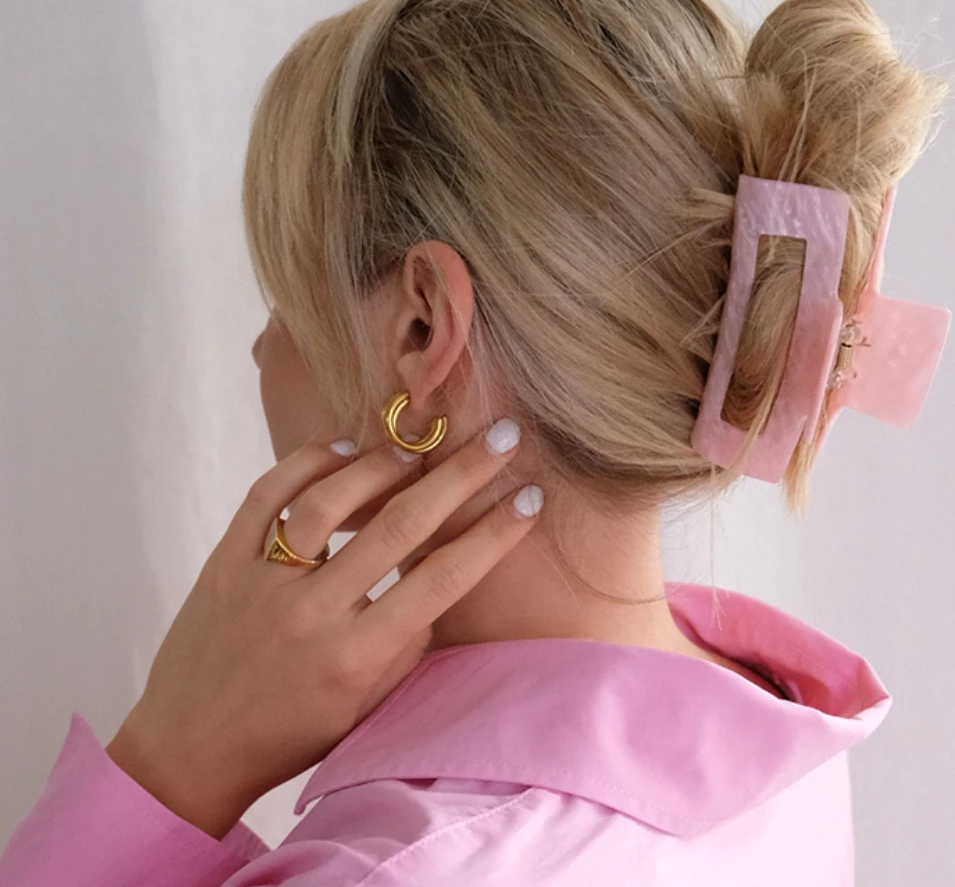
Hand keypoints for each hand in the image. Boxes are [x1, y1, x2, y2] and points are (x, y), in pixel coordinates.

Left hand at [105, 421, 536, 838]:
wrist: (191, 750)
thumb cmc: (291, 734)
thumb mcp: (366, 705)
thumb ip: (407, 641)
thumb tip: (443, 571)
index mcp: (355, 657)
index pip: (442, 581)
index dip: (494, 534)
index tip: (529, 498)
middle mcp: (312, 614)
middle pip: (400, 526)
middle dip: (461, 476)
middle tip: (501, 437)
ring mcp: (263, 582)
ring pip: (328, 500)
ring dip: (381, 464)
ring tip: (415, 447)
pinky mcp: (225, 561)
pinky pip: (265, 495)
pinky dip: (305, 462)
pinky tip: (342, 450)